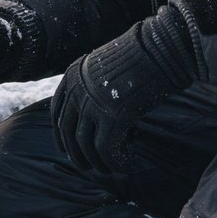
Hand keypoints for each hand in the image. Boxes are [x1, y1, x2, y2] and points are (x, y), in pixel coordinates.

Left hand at [50, 2, 200, 173]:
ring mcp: (93, 104)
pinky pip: (107, 150)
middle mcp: (77, 90)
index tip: (69, 150)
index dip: (62, 137)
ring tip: (111, 168)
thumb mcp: (106, 68)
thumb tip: (95, 117)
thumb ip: (94, 88)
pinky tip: (126, 163)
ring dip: (98, 163)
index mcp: (73, 75)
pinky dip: (115, 162)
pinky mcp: (112, 116)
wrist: (159, 49)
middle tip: (90, 166)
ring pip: (86, 147)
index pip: (57, 114)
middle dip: (78, 155)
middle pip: (68, 133)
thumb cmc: (140, 58)